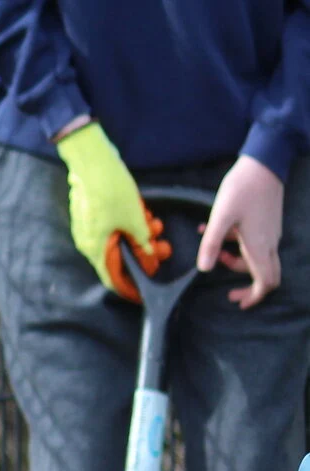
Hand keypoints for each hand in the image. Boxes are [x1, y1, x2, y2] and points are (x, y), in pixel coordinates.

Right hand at [56, 122, 162, 300]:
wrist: (92, 161)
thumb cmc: (111, 190)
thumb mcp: (135, 219)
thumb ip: (143, 244)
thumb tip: (151, 263)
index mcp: (97, 249)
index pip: (114, 279)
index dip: (131, 289)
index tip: (145, 295)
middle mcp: (89, 244)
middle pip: (120, 260)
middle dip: (144, 254)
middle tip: (163, 248)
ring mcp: (89, 229)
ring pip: (119, 242)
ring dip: (140, 236)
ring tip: (155, 223)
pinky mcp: (93, 216)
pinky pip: (114, 229)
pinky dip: (129, 226)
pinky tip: (142, 212)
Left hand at [201, 154, 286, 306]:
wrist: (264, 163)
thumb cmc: (243, 188)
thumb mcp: (221, 217)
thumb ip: (212, 244)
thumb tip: (204, 269)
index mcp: (259, 246)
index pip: (266, 282)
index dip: (255, 297)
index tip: (238, 302)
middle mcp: (269, 242)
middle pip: (264, 274)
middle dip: (246, 286)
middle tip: (228, 291)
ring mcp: (270, 232)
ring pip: (256, 258)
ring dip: (236, 261)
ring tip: (215, 249)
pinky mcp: (266, 222)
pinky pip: (254, 242)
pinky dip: (237, 244)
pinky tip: (216, 231)